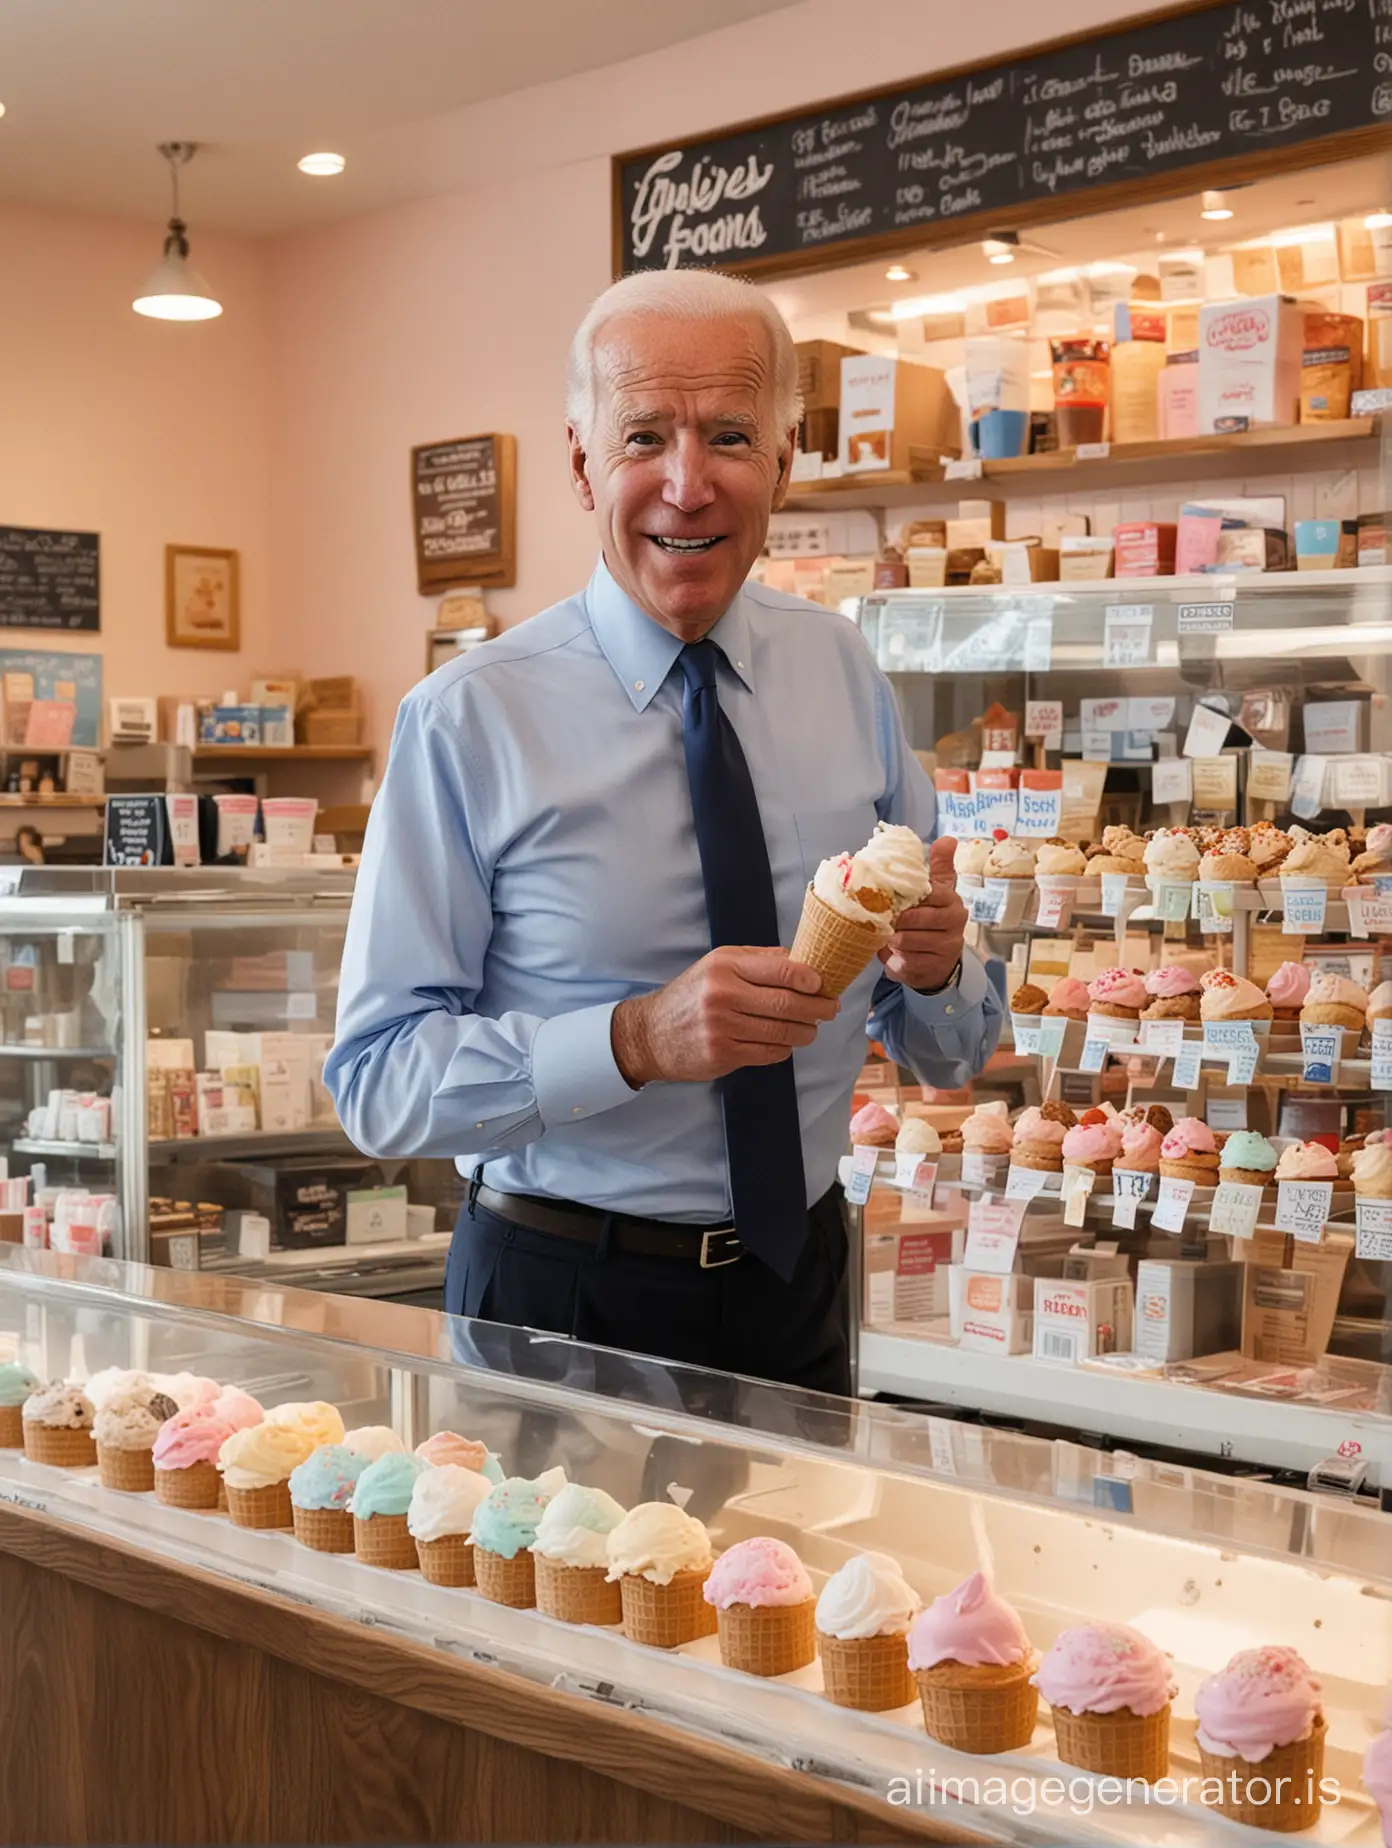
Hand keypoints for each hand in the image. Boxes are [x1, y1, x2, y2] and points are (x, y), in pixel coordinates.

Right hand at [612, 946, 838, 1086]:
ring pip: (782, 1032)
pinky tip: (784, 1043)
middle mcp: (722, 995)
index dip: (810, 978)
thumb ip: (759, 960)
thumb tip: (803, 960)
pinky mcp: (722, 1056)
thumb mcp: (718, 964)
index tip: (824, 984)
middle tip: (831, 1009)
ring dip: (806, 1032)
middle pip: (787, 1004)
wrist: (650, 1033)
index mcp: (724, 967)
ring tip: (811, 1028)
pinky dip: (783, 1049)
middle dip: (817, 1008)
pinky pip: (768, 1053)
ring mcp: (721, 1028)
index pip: (780, 970)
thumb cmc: (691, 994)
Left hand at [879, 836, 966, 991]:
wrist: (936, 962)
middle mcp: (954, 923)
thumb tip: (948, 838)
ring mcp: (946, 947)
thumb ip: (939, 865)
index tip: (893, 899)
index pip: (928, 893)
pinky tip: (894, 954)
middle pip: (914, 918)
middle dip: (895, 920)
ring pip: (907, 940)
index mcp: (952, 901)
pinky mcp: (933, 967)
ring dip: (892, 939)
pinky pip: (905, 960)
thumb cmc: (930, 920)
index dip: (907, 897)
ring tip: (888, 936)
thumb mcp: (936, 892)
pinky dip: (894, 958)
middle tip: (886, 920)